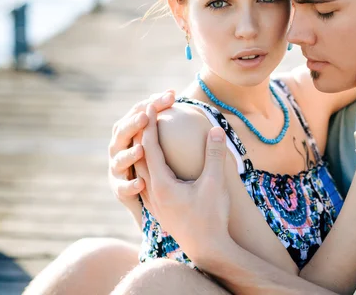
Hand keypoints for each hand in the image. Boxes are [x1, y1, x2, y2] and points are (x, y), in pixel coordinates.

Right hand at [108, 91, 174, 208]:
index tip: (170, 96)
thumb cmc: (159, 161)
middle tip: (145, 117)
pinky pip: (122, 189)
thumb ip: (175, 124)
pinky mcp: (119, 191)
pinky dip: (129, 185)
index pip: (140, 113)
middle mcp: (120, 148)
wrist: (150, 196)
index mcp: (132, 131)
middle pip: (122, 132)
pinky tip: (140, 184)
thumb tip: (188, 99)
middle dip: (132, 124)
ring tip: (140, 150)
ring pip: (118, 160)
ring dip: (129, 155)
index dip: (152, 105)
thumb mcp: (168, 141)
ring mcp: (117, 170)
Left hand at [139, 106, 231, 261]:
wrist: (208, 250)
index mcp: (161, 184)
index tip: (152, 105)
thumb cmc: (211, 217)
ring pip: (142, 170)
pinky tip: (156, 163)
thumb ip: (214, 155)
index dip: (151, 124)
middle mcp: (152, 192)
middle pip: (140, 156)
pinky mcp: (160, 209)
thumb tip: (215, 130)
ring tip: (148, 134)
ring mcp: (155, 202)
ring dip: (143, 150)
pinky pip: (148, 181)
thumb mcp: (215, 184)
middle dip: (143, 133)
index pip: (150, 147)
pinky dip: (149, 165)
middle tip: (147, 113)